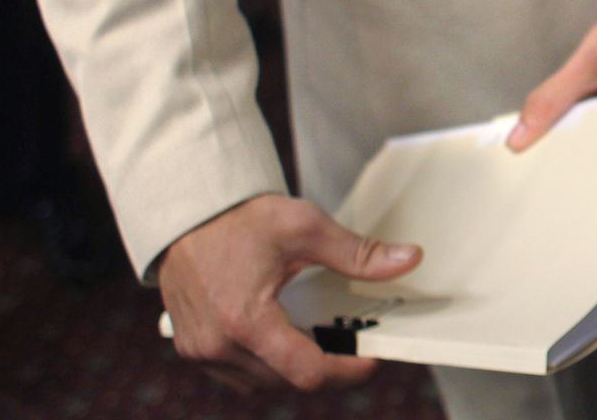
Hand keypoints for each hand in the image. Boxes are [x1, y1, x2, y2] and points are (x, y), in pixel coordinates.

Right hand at [159, 194, 421, 392]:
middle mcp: (217, 344)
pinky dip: (265, 365)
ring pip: (261, 383)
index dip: (346, 372)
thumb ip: (358, 253)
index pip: (306, 371)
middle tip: (351, 344)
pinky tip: (283, 339)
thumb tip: (409, 259)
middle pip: (286, 381)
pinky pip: (237, 375)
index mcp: (245, 320)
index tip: (370, 360)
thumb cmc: (241, 218)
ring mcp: (200, 350)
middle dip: (324, 368)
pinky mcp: (191, 348)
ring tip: (320, 342)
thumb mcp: (306, 227)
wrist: (187, 214)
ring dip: (293, 369)